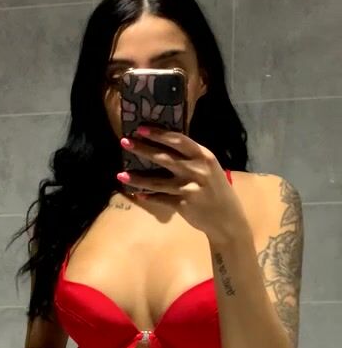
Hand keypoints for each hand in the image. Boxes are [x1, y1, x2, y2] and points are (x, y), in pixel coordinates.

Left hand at [117, 127, 246, 245]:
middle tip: (124, 142)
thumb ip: (191, 158)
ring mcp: (189, 188)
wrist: (227, 219)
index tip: (141, 129)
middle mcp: (197, 170)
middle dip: (142, 149)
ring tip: (121, 175)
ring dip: (137, 178)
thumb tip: (164, 146)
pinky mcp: (182, 204)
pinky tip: (137, 194)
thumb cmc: (216, 190)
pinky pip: (160, 198)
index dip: (158, 134)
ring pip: (156, 181)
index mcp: (204, 156)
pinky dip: (148, 196)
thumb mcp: (209, 168)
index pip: (179, 140)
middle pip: (164, 157)